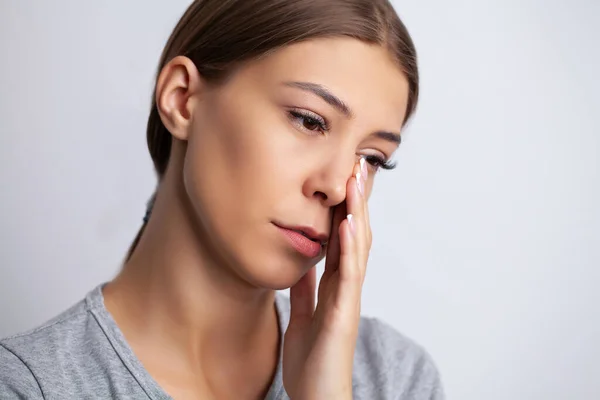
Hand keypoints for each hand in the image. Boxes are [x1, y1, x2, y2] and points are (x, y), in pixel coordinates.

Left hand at [283, 159, 371, 399]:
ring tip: (357, 181)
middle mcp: (346, 287)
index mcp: (335, 285)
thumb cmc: (312, 359)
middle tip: (360, 165)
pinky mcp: (343, 315)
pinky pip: (347, 277)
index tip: (346, 175)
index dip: (346, 207)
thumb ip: (306, 287)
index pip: (343, 237)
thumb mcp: (302, 313)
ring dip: (358, 213)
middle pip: (355, 234)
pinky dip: (348, 250)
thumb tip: (303, 262)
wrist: (316, 397)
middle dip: (357, 200)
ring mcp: (347, 299)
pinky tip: (347, 225)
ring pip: (356, 249)